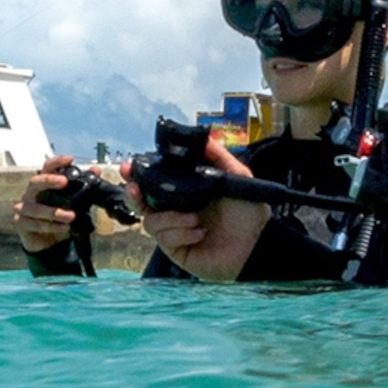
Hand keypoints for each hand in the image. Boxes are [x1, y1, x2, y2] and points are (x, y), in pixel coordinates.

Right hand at [14, 153, 107, 253]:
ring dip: (54, 211)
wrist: (48, 243)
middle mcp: (31, 194)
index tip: (70, 159)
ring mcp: (23, 209)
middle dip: (49, 181)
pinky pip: (34, 224)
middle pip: (35, 182)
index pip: (46, 168)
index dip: (57, 162)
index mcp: (43, 185)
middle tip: (63, 182)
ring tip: (71, 216)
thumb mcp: (74, 203)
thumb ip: (83, 188)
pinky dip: (50, 226)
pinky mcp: (21, 223)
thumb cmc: (58, 219)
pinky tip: (64, 228)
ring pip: (35, 208)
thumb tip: (96, 171)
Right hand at [141, 134, 270, 281]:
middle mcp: (175, 210)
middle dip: (133, 194)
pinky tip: (199, 233)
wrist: (256, 244)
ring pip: (150, 221)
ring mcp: (174, 230)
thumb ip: (219, 157)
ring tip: (195, 218)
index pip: (155, 181)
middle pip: (141, 201)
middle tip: (134, 188)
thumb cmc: (248, 213)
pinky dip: (181, 232)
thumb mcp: (237, 177)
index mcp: (186, 191)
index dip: (139, 174)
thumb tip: (203, 138)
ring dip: (171, 218)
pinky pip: (164, 238)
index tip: (130, 167)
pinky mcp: (176, 249)